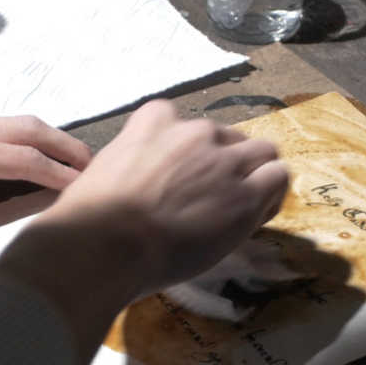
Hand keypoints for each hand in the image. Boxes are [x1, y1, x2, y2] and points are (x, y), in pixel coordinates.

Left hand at [0, 116, 90, 291]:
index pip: (25, 160)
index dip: (62, 175)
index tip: (92, 188)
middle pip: (27, 128)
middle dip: (64, 144)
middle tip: (95, 164)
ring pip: (9, 123)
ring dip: (42, 139)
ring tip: (67, 161)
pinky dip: (18, 140)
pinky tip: (19, 161)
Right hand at [35, 99, 287, 294]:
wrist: (104, 243)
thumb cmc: (90, 217)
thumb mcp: (104, 168)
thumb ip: (130, 163)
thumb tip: (136, 183)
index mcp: (155, 121)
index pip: (182, 121)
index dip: (188, 150)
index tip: (182, 174)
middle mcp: (194, 133)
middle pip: (227, 136)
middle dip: (225, 161)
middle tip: (213, 196)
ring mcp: (223, 162)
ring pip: (263, 152)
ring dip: (255, 174)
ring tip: (244, 204)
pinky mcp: (245, 196)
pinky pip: (276, 180)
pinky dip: (271, 195)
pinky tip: (254, 216)